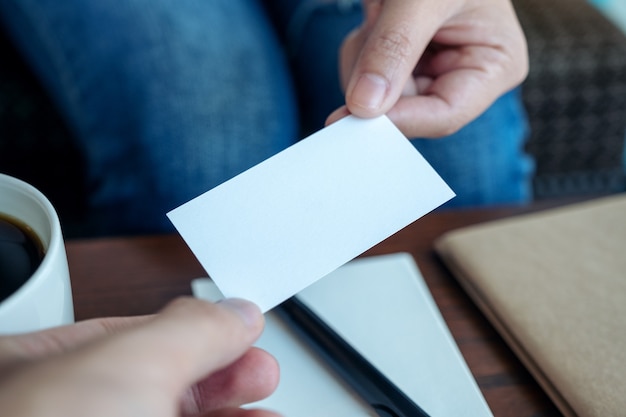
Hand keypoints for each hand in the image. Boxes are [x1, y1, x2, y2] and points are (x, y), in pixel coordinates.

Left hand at [0, 298, 280, 416]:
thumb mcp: (128, 368)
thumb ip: (188, 331)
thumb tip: (235, 314)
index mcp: (31, 370)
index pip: (123, 335)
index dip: (191, 331)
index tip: (238, 333)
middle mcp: (54, 416)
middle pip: (154, 386)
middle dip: (218, 378)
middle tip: (259, 374)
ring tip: (265, 414)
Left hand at [327, 0, 527, 137]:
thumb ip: (395, 48)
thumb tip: (364, 105)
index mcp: (494, 64)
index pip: (446, 114)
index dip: (400, 120)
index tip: (355, 115)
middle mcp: (463, 74)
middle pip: (407, 109)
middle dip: (377, 76)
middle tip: (374, 27)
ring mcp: (430, 69)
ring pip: (380, 97)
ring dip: (365, 58)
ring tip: (381, 13)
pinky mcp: (401, 62)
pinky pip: (366, 77)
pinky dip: (359, 50)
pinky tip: (375, 17)